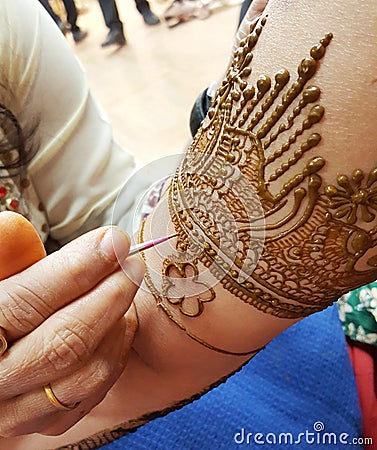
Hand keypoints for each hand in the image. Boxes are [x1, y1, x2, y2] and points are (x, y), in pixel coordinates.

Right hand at [0, 213, 143, 436]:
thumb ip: (4, 257)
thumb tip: (17, 226)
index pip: (29, 301)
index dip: (78, 268)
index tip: (115, 240)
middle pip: (66, 342)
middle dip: (110, 296)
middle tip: (132, 263)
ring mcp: (18, 412)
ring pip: (88, 374)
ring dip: (116, 327)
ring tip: (123, 292)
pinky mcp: (44, 425)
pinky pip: (93, 394)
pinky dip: (114, 356)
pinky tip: (117, 326)